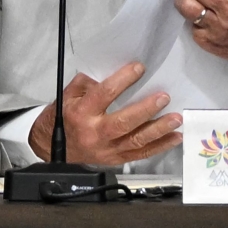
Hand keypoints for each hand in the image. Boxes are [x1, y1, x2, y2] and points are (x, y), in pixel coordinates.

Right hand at [28, 62, 182, 164]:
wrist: (51, 147)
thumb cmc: (63, 116)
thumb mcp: (68, 94)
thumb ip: (88, 83)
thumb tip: (112, 74)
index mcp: (81, 112)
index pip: (104, 94)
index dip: (122, 80)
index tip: (139, 68)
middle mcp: (94, 132)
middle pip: (123, 122)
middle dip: (146, 110)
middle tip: (164, 97)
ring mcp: (106, 149)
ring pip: (136, 141)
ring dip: (159, 130)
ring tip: (176, 118)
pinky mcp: (115, 159)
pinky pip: (140, 154)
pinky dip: (160, 146)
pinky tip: (175, 137)